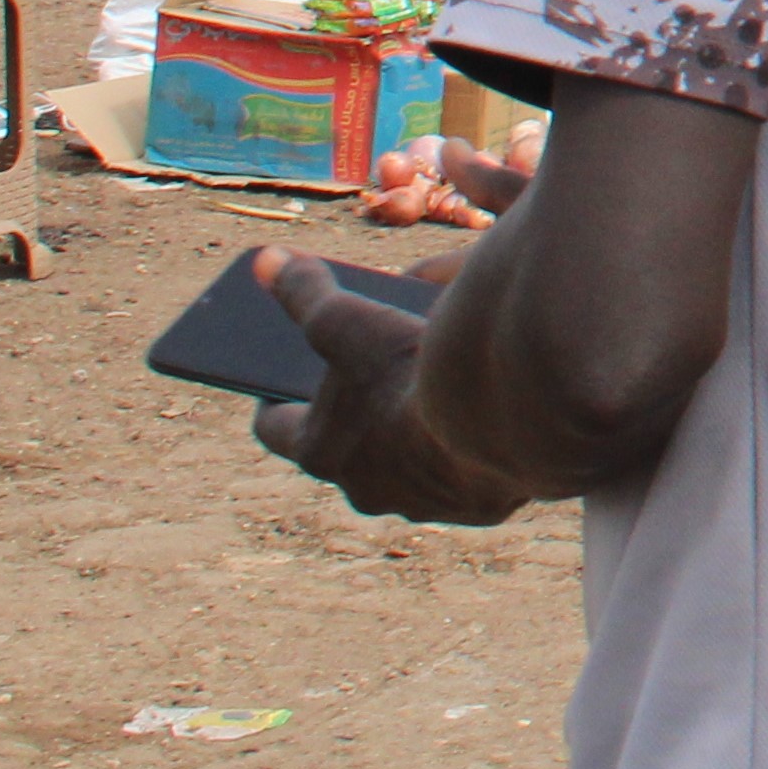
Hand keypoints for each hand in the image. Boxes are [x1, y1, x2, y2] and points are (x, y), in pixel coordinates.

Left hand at [247, 249, 531, 527]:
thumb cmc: (410, 372)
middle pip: (347, 449)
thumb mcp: (349, 321)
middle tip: (375, 374)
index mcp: (320, 452)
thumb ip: (306, 295)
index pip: (276, 427)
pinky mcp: (477, 505)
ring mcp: (422, 502)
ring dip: (415, 435)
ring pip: (409, 466)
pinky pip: (468, 472)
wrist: (504, 418)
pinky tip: (491, 415)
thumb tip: (263, 263)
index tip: (280, 375)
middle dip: (358, 414)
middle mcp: (364, 489)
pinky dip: (471, 446)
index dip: (276, 396)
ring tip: (437, 390)